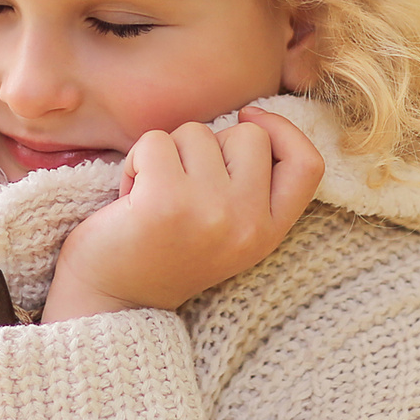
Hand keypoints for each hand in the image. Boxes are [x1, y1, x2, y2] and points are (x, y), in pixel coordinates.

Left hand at [42, 108, 324, 322]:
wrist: (111, 301)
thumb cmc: (165, 252)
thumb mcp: (229, 230)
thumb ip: (252, 186)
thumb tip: (252, 118)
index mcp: (268, 232)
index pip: (308, 165)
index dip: (284, 131)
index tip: (250, 119)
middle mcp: (247, 224)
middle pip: (249, 135)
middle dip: (210, 143)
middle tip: (182, 181)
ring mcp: (209, 212)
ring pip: (197, 133)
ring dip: (167, 153)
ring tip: (153, 193)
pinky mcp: (165, 203)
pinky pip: (155, 141)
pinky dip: (136, 160)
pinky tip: (130, 195)